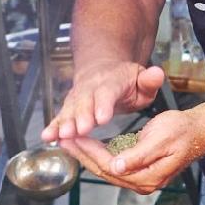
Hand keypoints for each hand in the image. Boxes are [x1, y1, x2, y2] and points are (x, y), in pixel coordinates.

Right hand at [43, 60, 165, 142]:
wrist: (103, 68)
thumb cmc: (127, 80)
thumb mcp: (142, 78)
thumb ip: (149, 81)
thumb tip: (157, 74)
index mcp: (111, 81)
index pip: (107, 92)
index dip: (103, 104)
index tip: (101, 118)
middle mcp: (91, 87)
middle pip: (85, 101)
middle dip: (81, 117)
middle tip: (79, 131)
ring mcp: (78, 96)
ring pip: (71, 109)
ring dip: (65, 123)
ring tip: (62, 136)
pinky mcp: (70, 106)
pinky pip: (61, 116)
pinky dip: (53, 126)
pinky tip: (47, 137)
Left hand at [60, 108, 204, 194]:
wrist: (197, 132)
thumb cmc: (182, 131)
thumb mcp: (161, 139)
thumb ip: (138, 155)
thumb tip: (117, 167)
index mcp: (147, 177)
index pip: (110, 166)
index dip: (90, 151)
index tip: (75, 136)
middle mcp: (142, 182)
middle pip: (104, 170)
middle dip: (82, 154)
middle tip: (64, 138)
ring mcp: (139, 178)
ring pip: (105, 168)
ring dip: (86, 154)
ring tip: (69, 140)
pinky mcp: (137, 170)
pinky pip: (112, 164)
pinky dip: (97, 153)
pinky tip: (86, 144)